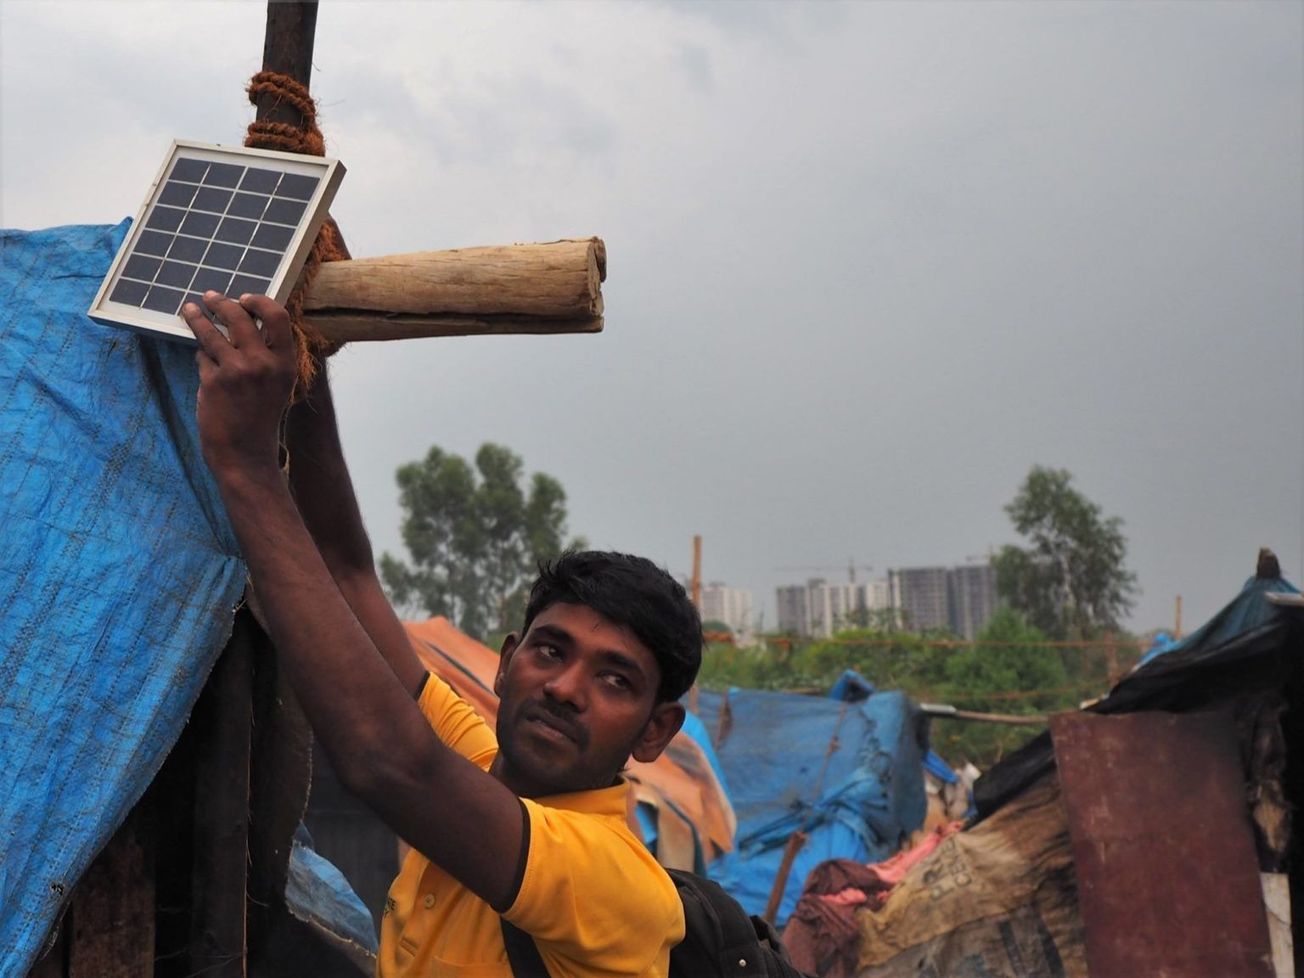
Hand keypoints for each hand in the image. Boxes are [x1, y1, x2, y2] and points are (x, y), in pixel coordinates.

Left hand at [182, 292, 297, 475]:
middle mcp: (264, 363)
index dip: (258, 301)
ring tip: (190, 310)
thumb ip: (268, 355)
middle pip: (239, 316)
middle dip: (221, 302)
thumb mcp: (277, 385)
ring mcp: (237, 371)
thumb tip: (245, 321)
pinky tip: (205, 367)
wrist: (245, 453)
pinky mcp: (213, 381)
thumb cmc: (260, 418)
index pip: (277, 316)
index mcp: (285, 363)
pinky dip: (202, 359)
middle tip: (210, 297)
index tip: (243, 297)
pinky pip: (202, 357)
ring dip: (197, 317)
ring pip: (211, 332)